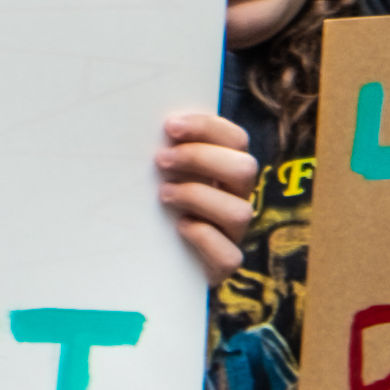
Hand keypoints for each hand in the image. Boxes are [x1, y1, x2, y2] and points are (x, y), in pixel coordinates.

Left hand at [160, 112, 257, 281]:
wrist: (144, 260)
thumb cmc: (150, 205)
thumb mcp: (157, 173)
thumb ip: (164, 151)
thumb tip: (144, 125)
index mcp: (226, 169)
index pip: (235, 139)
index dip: (207, 128)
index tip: (170, 127)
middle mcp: (235, 198)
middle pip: (245, 169)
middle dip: (201, 159)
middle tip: (161, 160)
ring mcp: (232, 233)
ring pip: (241, 212)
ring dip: (199, 196)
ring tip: (163, 194)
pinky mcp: (222, 264)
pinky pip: (229, 255)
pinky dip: (203, 238)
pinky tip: (179, 227)